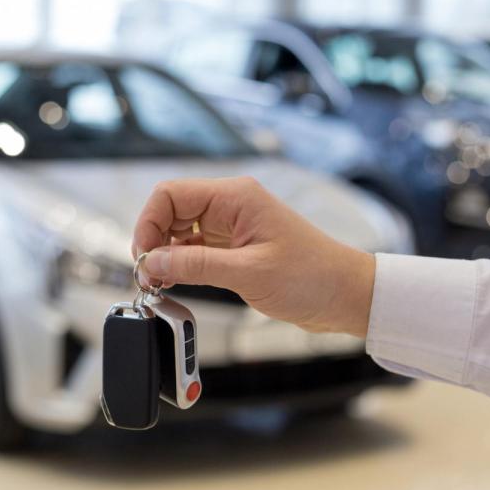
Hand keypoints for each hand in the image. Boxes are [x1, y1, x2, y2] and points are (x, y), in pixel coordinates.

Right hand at [132, 177, 375, 337]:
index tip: (143, 257)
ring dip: (166, 255)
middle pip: (171, 212)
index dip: (149, 223)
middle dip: (154, 241)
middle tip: (148, 275)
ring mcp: (233, 227)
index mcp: (235, 197)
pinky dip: (182, 264)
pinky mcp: (236, 248)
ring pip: (180, 232)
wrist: (346, 295)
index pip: (171, 195)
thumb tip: (151, 263)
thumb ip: (195, 266)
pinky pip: (196, 249)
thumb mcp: (248, 273)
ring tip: (161, 282)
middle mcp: (231, 206)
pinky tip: (178, 282)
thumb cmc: (312, 276)